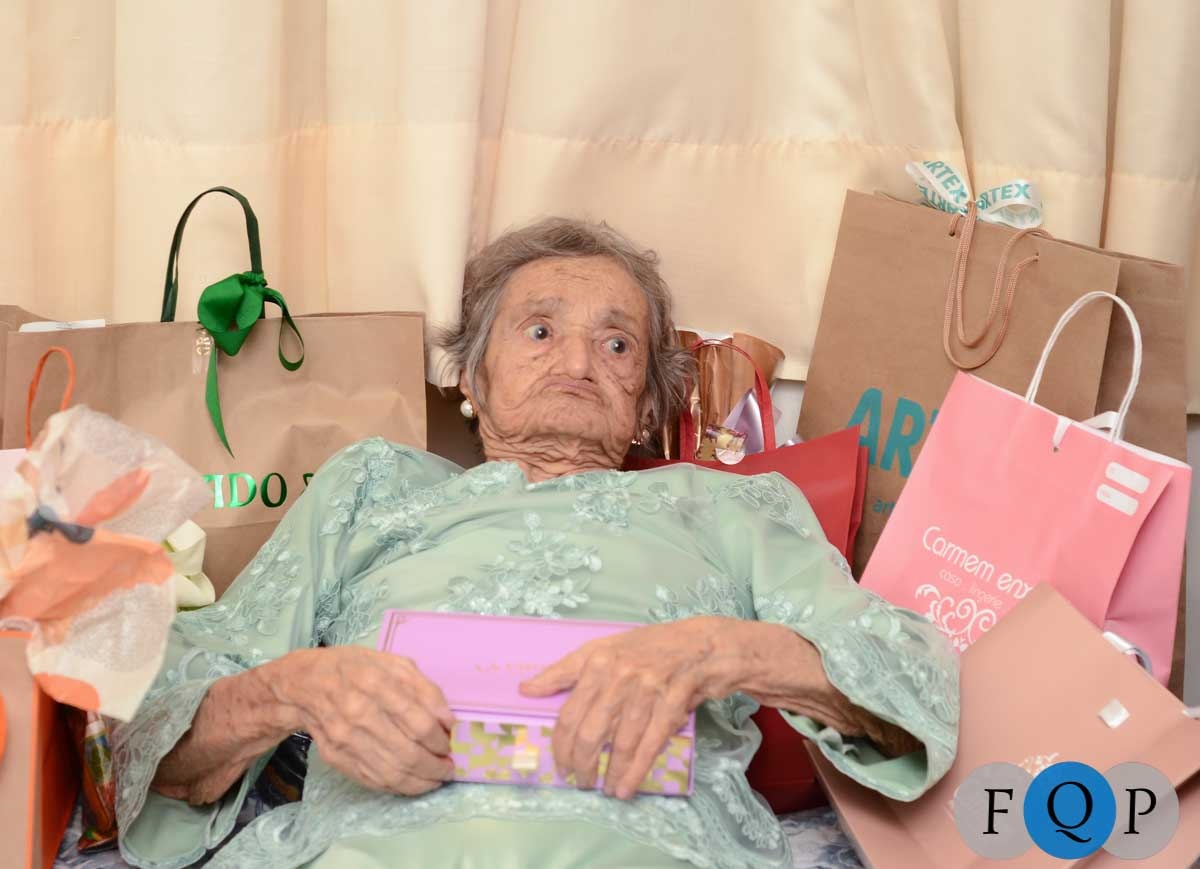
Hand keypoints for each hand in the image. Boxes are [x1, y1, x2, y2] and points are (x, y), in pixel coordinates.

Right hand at [275, 646, 456, 795]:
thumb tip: (448, 719)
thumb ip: (423, 688)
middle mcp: (358, 713)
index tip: (451, 743)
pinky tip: (414, 781)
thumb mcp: (392, 662)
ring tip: (438, 777)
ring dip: (422, 781)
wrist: (304, 685)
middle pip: (407, 752)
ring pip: (392, 773)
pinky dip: (399, 786)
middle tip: (450, 766)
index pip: (417, 721)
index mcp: (374, 683)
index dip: (440, 738)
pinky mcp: (337, 758)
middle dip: (435, 765)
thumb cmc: (354, 668)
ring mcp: (345, 740)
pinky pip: (374, 781)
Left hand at [519, 617, 743, 799]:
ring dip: (611, 773)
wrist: (704, 645)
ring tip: (605, 789)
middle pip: (592, 731)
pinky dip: (637, 771)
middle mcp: (620, 674)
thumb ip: (564, 671)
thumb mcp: (604, 648)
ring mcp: (648, 688)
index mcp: (598, 660)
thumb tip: (526, 689)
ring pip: (621, 742)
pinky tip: (626, 788)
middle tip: (580, 781)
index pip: (569, 712)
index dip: (561, 745)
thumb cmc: (650, 647)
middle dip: (582, 764)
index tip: (560, 765)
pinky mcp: (673, 702)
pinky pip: (650, 744)